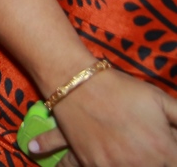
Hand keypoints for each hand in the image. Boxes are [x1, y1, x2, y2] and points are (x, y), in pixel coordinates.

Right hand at [28, 69, 176, 165]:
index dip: (172, 158)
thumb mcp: (161, 99)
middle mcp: (141, 164)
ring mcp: (114, 166)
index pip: (176, 165)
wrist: (75, 82)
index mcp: (163, 149)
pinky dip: (92, 165)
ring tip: (127, 153)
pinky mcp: (91, 164)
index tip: (168, 152)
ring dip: (131, 163)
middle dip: (157, 162)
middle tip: (149, 152)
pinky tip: (95, 156)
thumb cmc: (121, 89)